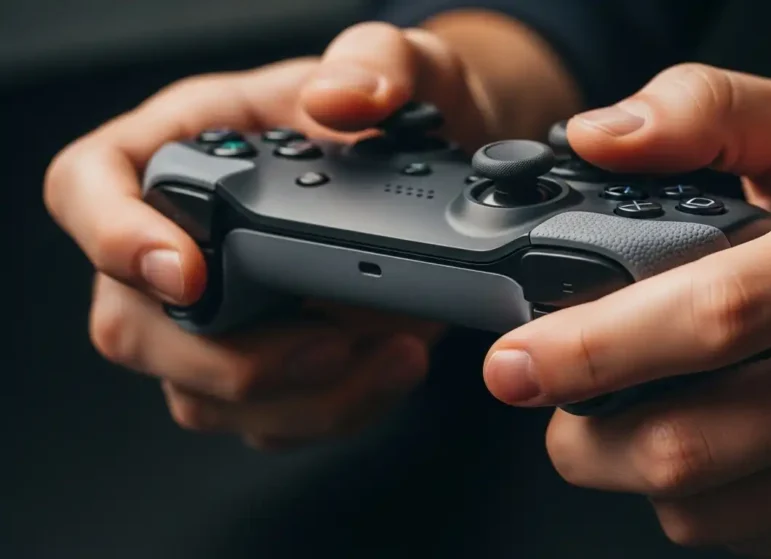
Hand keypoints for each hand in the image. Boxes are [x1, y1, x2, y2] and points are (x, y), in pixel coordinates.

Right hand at [43, 19, 509, 449]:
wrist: (439, 167)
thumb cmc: (387, 113)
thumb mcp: (394, 64)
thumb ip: (375, 64)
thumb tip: (343, 101)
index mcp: (179, 147)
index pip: (88, 188)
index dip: (114, 237)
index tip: (188, 274)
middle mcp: (182, 238)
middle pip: (132, 324)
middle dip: (227, 357)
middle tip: (327, 343)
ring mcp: (218, 313)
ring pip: (200, 394)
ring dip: (297, 398)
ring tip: (389, 358)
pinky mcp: (268, 361)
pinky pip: (269, 419)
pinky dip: (334, 409)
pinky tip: (391, 370)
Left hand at [482, 64, 770, 556]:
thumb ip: (708, 110)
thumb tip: (600, 137)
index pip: (713, 316)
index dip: (594, 346)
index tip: (516, 361)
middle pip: (688, 444)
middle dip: (583, 435)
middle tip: (561, 396)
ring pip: (702, 511)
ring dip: (637, 470)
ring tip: (651, 412)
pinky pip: (748, 543)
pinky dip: (704, 502)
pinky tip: (727, 448)